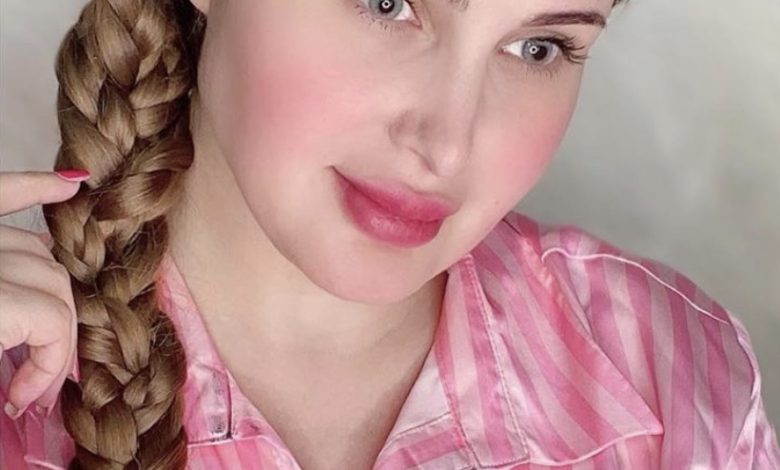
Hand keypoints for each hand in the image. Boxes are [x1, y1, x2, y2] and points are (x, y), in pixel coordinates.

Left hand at [0, 169, 88, 418]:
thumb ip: (3, 360)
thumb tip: (25, 394)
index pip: (51, 320)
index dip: (49, 365)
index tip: (24, 400)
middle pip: (57, 286)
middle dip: (58, 336)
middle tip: (35, 381)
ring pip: (42, 251)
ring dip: (55, 287)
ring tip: (37, 333)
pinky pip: (3, 192)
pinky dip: (34, 186)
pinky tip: (71, 184)